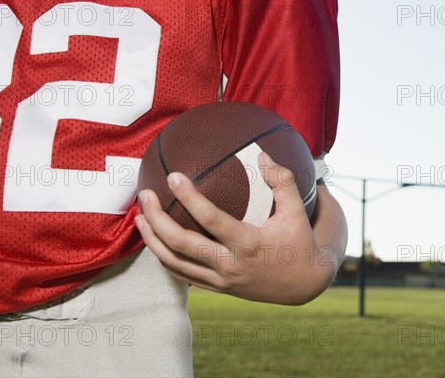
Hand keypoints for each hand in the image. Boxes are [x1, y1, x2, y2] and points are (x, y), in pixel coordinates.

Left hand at [135, 152, 343, 304]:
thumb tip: (263, 155)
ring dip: (153, 241)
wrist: (305, 285)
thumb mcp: (298, 211)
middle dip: (157, 220)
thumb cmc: (300, 243)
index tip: (173, 177)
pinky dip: (166, 259)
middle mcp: (230, 265)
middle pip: (181, 244)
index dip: (188, 197)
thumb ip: (282, 181)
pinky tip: (156, 243)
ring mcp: (222, 280)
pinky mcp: (219, 288)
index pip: (210, 219)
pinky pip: (184, 276)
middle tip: (144, 195)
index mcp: (248, 244)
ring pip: (175, 263)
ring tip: (140, 219)